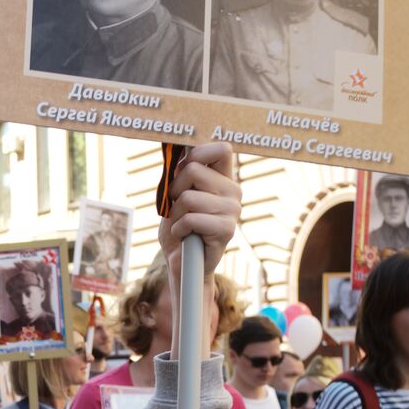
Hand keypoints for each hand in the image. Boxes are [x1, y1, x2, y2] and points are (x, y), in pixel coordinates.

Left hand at [158, 143, 240, 278]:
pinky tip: (185, 235)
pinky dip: (178, 229)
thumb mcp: (176, 194)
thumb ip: (182, 172)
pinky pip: (190, 219)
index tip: (181, 168)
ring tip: (182, 223)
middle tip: (178, 206)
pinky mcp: (226, 230)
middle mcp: (233, 191)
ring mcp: (232, 210)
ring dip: (176, 213)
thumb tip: (179, 146)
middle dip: (175, 188)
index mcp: (223, 178)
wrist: (182, 262)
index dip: (197, 152)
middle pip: (193, 170)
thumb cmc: (178, 225)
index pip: (222, 149)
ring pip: (188, 197)